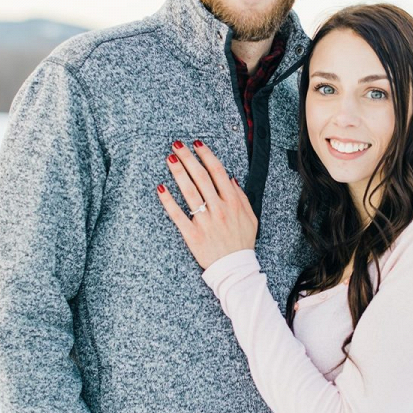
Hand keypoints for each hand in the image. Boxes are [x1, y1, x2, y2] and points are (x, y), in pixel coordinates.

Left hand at [156, 139, 257, 269]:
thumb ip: (241, 196)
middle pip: (201, 177)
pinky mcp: (192, 234)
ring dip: (178, 173)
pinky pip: (177, 215)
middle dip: (188, 158)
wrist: (235, 268)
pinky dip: (168, 201)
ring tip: (170, 159)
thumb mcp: (251, 217)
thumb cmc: (242, 242)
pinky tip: (161, 188)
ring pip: (189, 192)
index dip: (206, 155)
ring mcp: (204, 221)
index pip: (217, 172)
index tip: (197, 144)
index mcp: (232, 202)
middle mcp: (218, 208)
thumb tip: (231, 178)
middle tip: (177, 145)